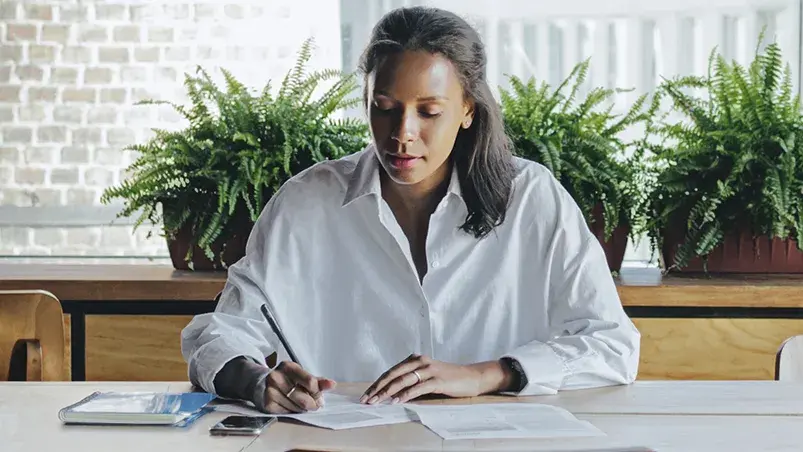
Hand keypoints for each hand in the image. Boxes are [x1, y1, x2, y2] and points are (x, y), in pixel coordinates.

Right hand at [262, 361, 336, 413]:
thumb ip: (317, 381)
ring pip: (296, 408)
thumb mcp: (300, 375)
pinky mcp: (267, 404)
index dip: (318, 392)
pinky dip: (292, 411)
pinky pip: (287, 413)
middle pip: (304, 399)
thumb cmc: (286, 378)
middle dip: (313, 404)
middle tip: (314, 404)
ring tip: (300, 403)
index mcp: (289, 367)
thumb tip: (332, 384)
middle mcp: (277, 377)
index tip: (319, 396)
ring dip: (302, 409)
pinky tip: (290, 405)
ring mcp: (270, 391)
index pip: (310, 382)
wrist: (261, 382)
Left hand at [360, 354, 512, 404]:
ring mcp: (429, 370)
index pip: (391, 371)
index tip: (366, 394)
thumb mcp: (427, 376)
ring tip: (377, 402)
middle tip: (366, 399)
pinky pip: (418, 387)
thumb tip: (390, 392)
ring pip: (403, 380)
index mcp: (415, 360)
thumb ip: (411, 380)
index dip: (377, 383)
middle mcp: (420, 362)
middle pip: (393, 374)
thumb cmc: (449, 379)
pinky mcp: (437, 380)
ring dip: (387, 392)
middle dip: (378, 388)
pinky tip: (396, 401)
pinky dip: (405, 394)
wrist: (472, 377)